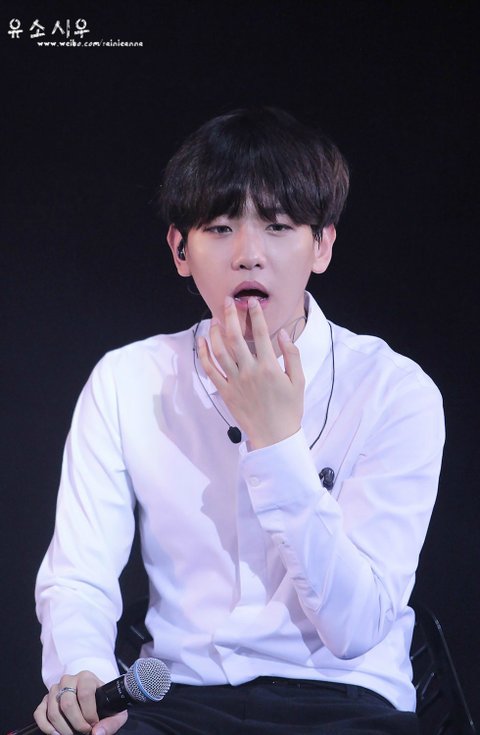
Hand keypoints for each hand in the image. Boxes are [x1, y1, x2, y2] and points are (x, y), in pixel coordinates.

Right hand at [33, 671, 127, 734]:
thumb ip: (111, 723)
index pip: (85, 694)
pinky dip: (46, 727)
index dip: (89, 713)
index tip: (93, 724)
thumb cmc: (104, 705)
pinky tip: (56, 734)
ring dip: (62, 728)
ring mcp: (55, 689)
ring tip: (72, 734)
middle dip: (76, 723)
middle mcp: (69, 680)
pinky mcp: (45, 700)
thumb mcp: (115, 713)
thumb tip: (97, 733)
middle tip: (84, 731)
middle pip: (67, 704)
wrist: (94, 700)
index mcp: (86, 678)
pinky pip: (39, 713)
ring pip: (53, 710)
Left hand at [197, 296, 304, 448]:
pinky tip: (202, 341)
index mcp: (270, 366)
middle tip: (228, 302)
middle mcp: (250, 371)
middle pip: (236, 336)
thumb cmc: (289, 409)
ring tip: (215, 318)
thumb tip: (283, 334)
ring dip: (216, 331)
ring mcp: (235, 381)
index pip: (262, 333)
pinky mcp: (225, 391)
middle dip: (231, 315)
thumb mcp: (299, 381)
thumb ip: (292, 355)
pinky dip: (204, 354)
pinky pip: (210, 370)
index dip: (256, 314)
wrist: (274, 436)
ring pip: (220, 350)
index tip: (252, 302)